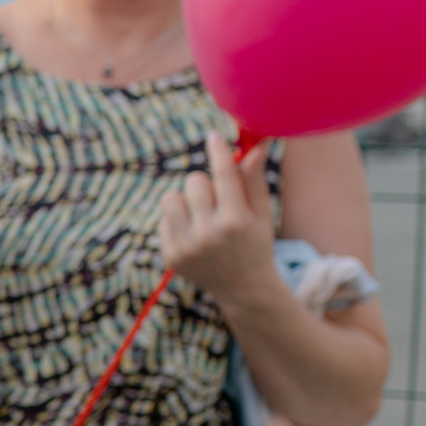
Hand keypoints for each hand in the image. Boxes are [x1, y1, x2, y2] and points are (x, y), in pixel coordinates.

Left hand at [161, 134, 276, 305]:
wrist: (244, 289)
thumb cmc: (256, 244)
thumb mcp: (262, 214)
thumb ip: (254, 180)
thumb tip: (256, 145)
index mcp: (236, 220)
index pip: (223, 174)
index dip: (218, 151)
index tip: (214, 136)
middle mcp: (208, 233)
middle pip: (193, 181)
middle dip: (205, 184)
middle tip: (217, 199)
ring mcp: (186, 246)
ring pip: (171, 198)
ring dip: (186, 200)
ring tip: (202, 215)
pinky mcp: (170, 255)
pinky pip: (163, 219)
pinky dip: (177, 220)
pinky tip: (195, 234)